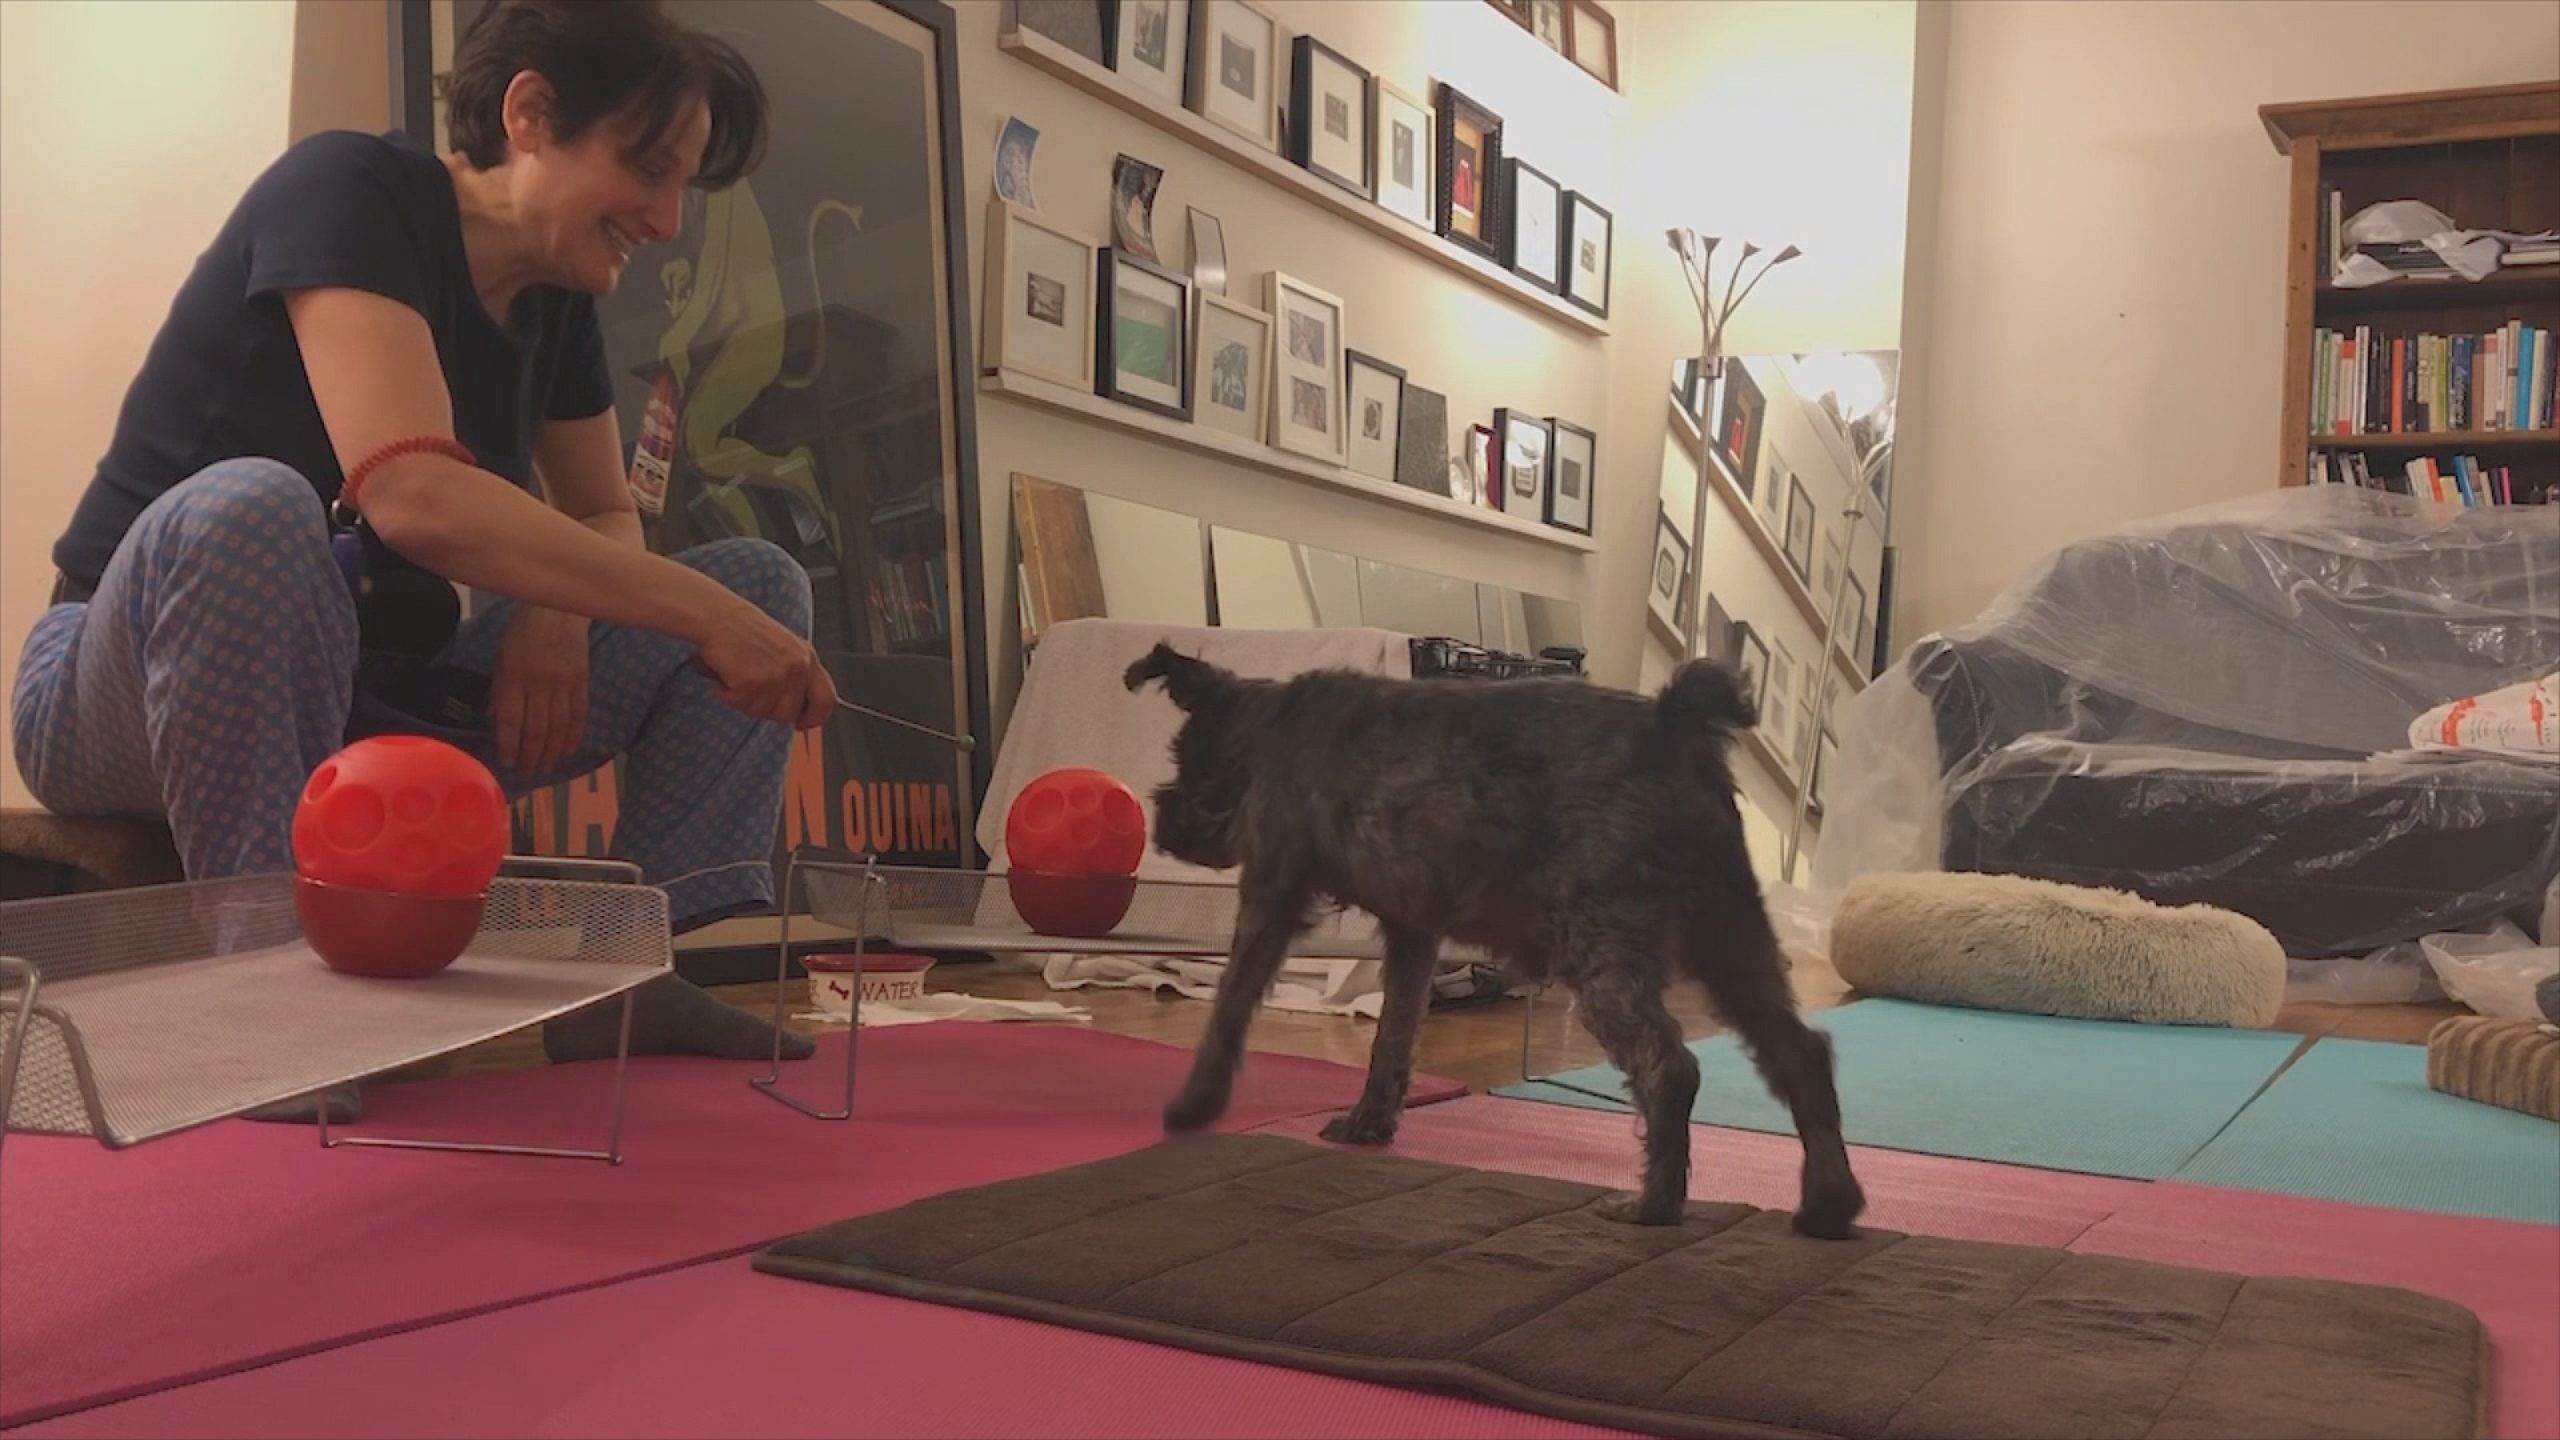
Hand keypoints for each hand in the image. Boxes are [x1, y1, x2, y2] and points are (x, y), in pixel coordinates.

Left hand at [491, 605, 591, 775]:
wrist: (557, 610)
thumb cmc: (522, 633)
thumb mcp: (501, 659)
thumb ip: (501, 690)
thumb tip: (498, 722)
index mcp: (515, 677)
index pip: (512, 720)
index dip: (509, 745)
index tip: (507, 762)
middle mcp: (539, 684)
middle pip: (536, 729)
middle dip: (531, 756)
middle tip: (528, 773)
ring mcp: (563, 684)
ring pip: (558, 727)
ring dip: (551, 752)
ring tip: (545, 769)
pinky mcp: (582, 682)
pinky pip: (579, 715)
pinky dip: (574, 737)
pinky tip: (568, 751)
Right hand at [693, 599, 837, 728]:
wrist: (718, 616)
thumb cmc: (743, 630)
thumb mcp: (784, 649)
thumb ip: (795, 677)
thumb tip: (796, 710)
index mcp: (807, 657)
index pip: (826, 699)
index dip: (814, 717)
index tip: (802, 723)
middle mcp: (797, 667)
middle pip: (788, 713)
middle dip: (767, 709)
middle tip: (751, 689)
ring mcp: (777, 676)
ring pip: (762, 712)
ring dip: (745, 700)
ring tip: (737, 674)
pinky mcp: (753, 682)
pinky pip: (738, 704)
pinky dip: (726, 693)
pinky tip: (726, 673)